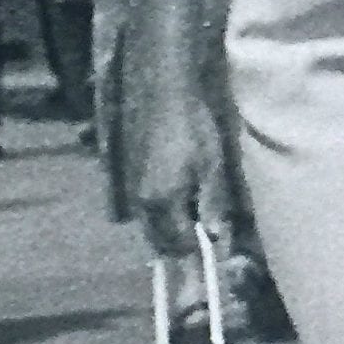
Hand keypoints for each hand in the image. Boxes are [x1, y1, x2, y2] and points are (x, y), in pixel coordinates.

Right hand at [137, 94, 224, 257]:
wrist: (161, 91)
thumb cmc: (192, 127)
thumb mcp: (212, 166)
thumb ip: (212, 203)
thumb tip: (216, 236)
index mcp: (162, 203)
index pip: (179, 245)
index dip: (197, 252)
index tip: (212, 253)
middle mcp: (141, 201)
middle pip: (159, 240)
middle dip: (178, 247)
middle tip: (200, 244)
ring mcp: (131, 187)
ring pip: (148, 224)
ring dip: (166, 231)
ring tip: (188, 224)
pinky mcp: (128, 172)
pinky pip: (142, 207)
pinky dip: (157, 214)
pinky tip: (172, 201)